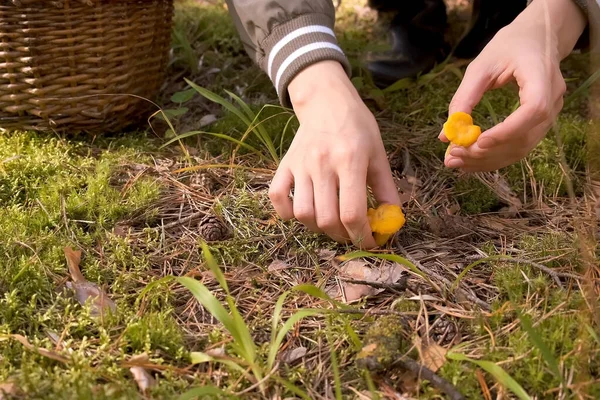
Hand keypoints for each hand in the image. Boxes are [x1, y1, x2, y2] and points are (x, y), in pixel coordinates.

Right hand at [269, 61, 399, 247]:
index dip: (362, 237)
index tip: (370, 243)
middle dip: (343, 236)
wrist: (327, 102)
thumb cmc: (357, 128)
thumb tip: (393, 222)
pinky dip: (287, 213)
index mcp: (350, 160)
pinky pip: (277, 197)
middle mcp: (322, 163)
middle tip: (352, 233)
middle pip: (326, 218)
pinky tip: (303, 211)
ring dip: (318, 228)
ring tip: (331, 223)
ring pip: (302, 214)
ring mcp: (300, 164)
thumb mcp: (378, 155)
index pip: (352, 213)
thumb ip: (386, 189)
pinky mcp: (285, 164)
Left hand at [441, 0, 586, 171]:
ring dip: (488, 160)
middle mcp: (553, 98)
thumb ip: (464, 98)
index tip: (479, 142)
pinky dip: (495, 156)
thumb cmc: (509, 46)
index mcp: (542, 75)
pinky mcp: (542, 123)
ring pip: (522, 148)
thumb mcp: (480, 66)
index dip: (507, 130)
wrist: (536, 37)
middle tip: (454, 157)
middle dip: (487, 152)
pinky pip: (520, 146)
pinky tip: (471, 160)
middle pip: (525, 137)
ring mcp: (552, 113)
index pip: (533, 109)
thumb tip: (446, 134)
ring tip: (457, 162)